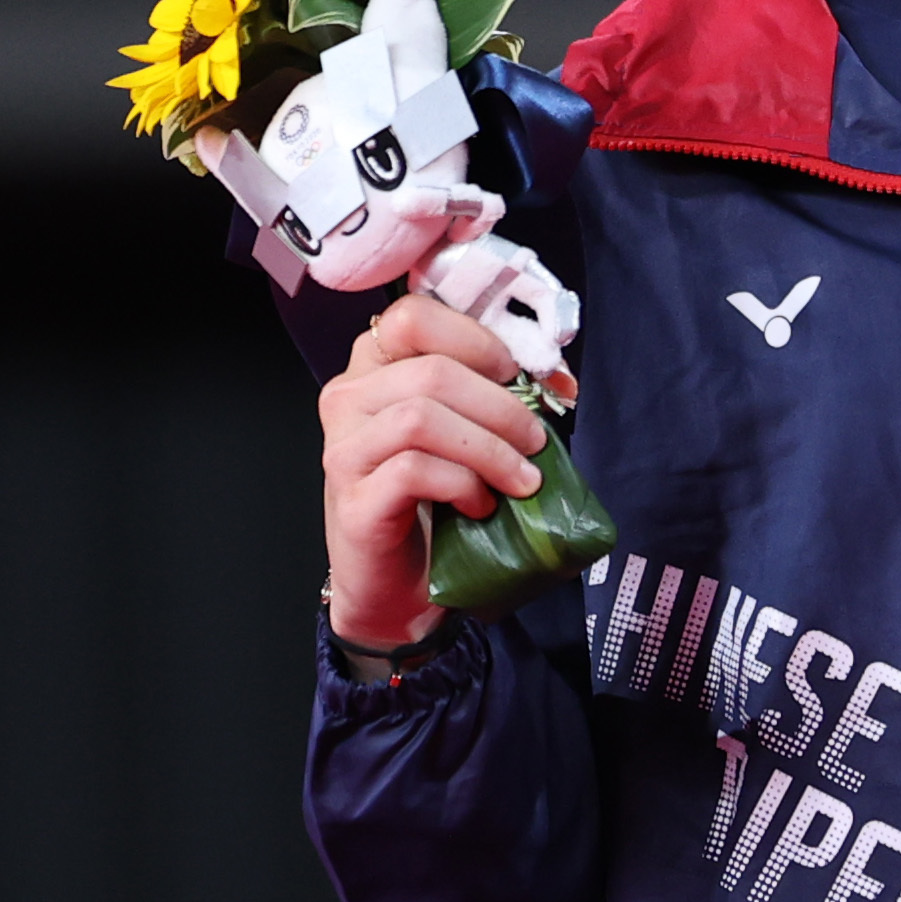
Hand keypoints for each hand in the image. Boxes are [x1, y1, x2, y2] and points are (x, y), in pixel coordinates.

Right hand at [321, 293, 550, 649]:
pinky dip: (462, 485)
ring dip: (488, 447)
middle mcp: (347, 399)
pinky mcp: (354, 499)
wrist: (397, 585)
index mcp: (373, 369)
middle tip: (535, 442)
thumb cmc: (432, 505)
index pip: (412, 316)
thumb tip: (556, 381)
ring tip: (519, 479)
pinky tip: (480, 505)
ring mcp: (344, 449)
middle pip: (431, 371)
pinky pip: (413, 470)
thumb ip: (487, 397)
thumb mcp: (461, 435)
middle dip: (500, 406)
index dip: (474, 339)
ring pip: (420, 417)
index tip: (514, 375)